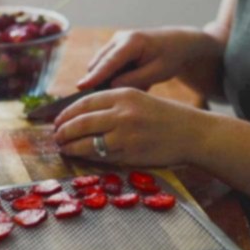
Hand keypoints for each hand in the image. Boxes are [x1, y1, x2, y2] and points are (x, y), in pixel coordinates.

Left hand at [53, 88, 212, 165]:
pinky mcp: (129, 152)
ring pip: (86, 140)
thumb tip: (83, 115)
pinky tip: (79, 156)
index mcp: (124, 94)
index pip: (84, 102)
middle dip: (63, 130)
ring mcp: (125, 133)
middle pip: (81, 121)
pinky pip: (100, 155)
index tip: (58, 120)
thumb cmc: (165, 118)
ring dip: (70, 145)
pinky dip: (85, 156)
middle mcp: (122, 111)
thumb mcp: (139, 100)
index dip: (66, 113)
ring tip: (63, 147)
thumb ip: (113, 104)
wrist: (192, 134)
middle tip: (56, 136)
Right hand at [77, 27, 213, 90]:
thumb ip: (134, 80)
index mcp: (133, 42)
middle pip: (99, 64)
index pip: (110, 61)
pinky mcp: (114, 47)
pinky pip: (106, 66)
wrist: (178, 43)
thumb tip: (110, 87)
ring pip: (100, 65)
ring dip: (108, 79)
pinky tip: (131, 79)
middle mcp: (120, 38)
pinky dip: (113, 76)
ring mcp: (115, 41)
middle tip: (111, 99)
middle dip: (99, 81)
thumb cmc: (170, 57)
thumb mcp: (157, 72)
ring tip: (131, 86)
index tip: (81, 87)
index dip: (95, 76)